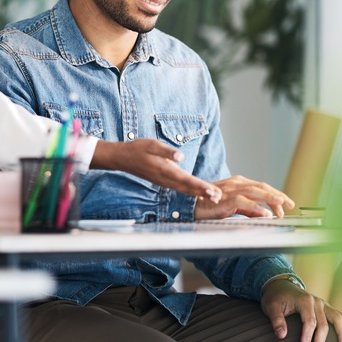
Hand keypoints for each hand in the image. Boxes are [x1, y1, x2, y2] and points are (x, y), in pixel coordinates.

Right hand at [92, 139, 220, 201]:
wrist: (122, 158)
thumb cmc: (137, 149)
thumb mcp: (151, 144)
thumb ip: (166, 151)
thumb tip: (180, 157)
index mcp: (164, 169)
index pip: (186, 179)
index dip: (200, 186)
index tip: (212, 191)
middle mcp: (165, 178)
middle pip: (188, 188)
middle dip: (203, 192)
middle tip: (218, 197)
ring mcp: (163, 181)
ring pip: (184, 189)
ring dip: (199, 193)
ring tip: (213, 196)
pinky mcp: (163, 181)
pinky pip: (180, 188)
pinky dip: (190, 191)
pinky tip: (198, 192)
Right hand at [194, 175, 294, 219]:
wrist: (191, 206)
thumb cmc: (210, 205)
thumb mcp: (233, 206)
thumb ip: (248, 209)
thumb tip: (265, 213)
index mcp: (239, 183)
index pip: (262, 187)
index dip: (275, 194)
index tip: (286, 204)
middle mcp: (237, 183)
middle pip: (262, 187)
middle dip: (278, 195)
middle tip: (290, 204)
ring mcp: (231, 190)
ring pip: (255, 192)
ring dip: (270, 198)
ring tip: (282, 204)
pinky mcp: (225, 199)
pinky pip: (244, 202)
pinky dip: (256, 208)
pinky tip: (266, 214)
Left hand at [260, 277, 341, 341]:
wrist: (281, 285)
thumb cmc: (276, 298)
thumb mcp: (271, 307)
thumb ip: (276, 320)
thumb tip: (282, 336)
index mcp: (304, 301)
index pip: (309, 321)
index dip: (307, 337)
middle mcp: (317, 302)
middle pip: (323, 324)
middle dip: (320, 341)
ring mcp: (323, 304)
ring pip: (337, 318)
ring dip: (341, 333)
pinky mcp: (326, 307)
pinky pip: (341, 316)